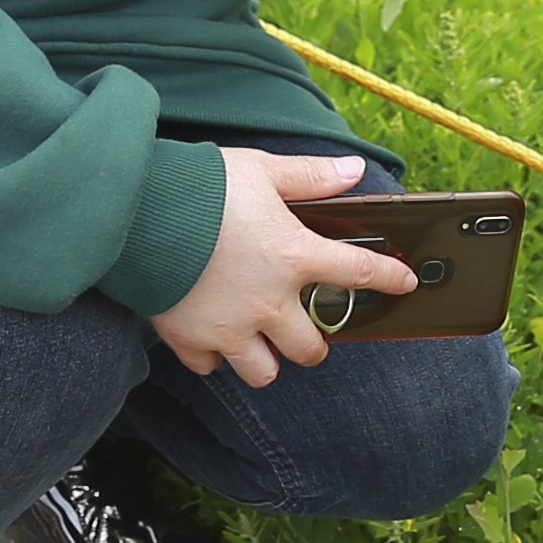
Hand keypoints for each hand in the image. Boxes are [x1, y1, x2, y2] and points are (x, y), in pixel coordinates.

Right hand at [151, 149, 417, 385]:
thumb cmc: (202, 186)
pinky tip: (211, 334)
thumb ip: (311, 176)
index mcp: (294, 256)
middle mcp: (269, 302)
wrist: (138, 212)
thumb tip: (354, 170)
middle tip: (302, 326)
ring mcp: (230, 328)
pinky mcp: (189, 340)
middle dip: (312, 342)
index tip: (404, 283)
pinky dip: (213, 356)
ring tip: (257, 337)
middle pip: (311, 349)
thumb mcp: (263, 170)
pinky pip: (210, 366)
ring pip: (264, 372)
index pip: (359, 272)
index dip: (389, 278)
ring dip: (265, 358)